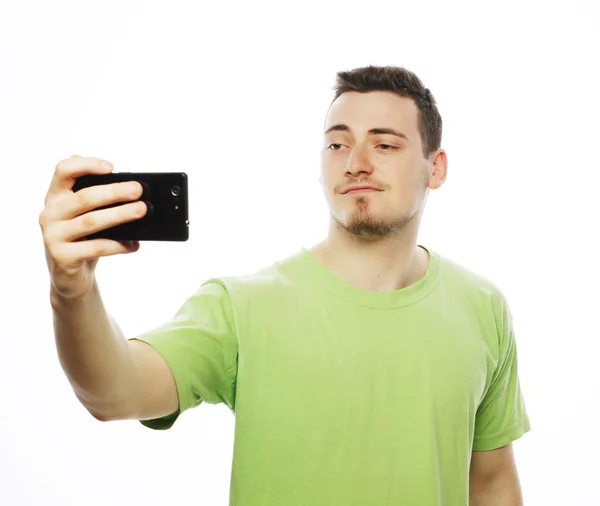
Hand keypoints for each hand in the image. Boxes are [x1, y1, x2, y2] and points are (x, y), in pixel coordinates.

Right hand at [39, 155, 146, 301]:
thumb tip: (133, 193)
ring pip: (91, 221)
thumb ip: (98, 200)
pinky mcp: (62, 256)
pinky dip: (118, 245)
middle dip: (114, 192)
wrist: (70, 276)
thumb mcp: (86, 215)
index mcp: (56, 196)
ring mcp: (53, 236)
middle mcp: (50, 213)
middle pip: (84, 197)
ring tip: (141, 211)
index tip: (112, 167)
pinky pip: (95, 248)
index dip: (86, 165)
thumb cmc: (83, 239)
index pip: (64, 170)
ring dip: (119, 215)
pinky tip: (134, 244)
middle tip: (138, 190)